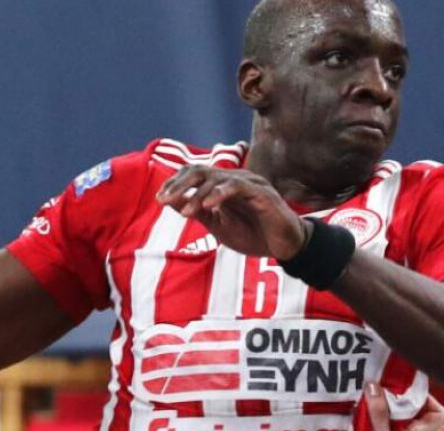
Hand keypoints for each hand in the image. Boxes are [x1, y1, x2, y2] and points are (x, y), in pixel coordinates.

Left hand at [156, 166, 308, 259]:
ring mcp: (249, 183)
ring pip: (217, 178)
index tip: (159, 199)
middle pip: (201, 171)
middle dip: (180, 184)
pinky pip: (238, 187)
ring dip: (197, 194)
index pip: (194, 174)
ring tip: (184, 211)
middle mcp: (234, 179)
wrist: (284, 247)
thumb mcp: (217, 225)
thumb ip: (196, 211)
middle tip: (163, 199)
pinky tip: (208, 205)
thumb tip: (169, 201)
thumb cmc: (253, 234)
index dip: (175, 183)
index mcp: (222, 185)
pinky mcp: (262, 193)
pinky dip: (220, 194)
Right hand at [365, 382, 443, 430]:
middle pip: (431, 417)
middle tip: (397, 396)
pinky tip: (381, 420)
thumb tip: (375, 387)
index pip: (441, 414)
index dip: (430, 400)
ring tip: (388, 405)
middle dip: (416, 403)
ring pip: (418, 424)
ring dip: (406, 412)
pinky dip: (396, 422)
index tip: (409, 393)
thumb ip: (379, 414)